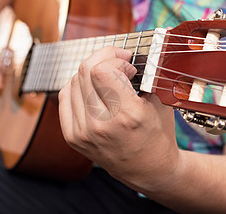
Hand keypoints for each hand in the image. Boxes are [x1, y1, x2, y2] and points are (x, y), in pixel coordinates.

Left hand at [58, 47, 179, 189]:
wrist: (149, 170)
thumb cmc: (158, 136)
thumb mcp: (160, 102)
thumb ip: (143, 76)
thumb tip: (124, 55)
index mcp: (127, 116)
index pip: (101, 70)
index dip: (115, 58)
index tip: (128, 63)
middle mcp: (101, 125)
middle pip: (85, 71)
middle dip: (104, 58)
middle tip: (119, 62)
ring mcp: (83, 133)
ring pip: (74, 81)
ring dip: (92, 71)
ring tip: (109, 77)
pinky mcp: (73, 137)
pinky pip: (66, 97)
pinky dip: (79, 85)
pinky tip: (93, 88)